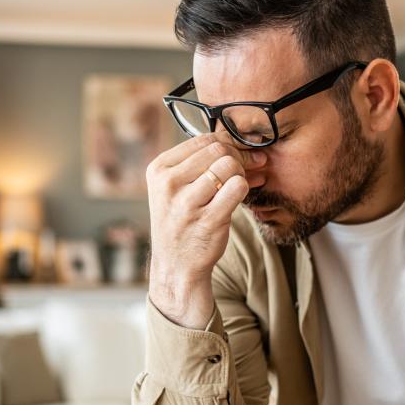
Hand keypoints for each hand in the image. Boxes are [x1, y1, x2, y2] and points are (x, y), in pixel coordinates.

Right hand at [146, 134, 265, 327]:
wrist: (176, 265)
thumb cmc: (180, 221)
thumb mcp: (174, 188)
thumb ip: (198, 162)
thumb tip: (240, 139)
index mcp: (159, 169)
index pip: (203, 139)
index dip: (227, 143)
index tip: (238, 154)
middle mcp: (169, 183)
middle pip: (218, 149)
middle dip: (238, 156)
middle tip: (245, 169)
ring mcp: (187, 203)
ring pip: (229, 165)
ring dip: (241, 173)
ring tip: (236, 185)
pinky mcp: (208, 220)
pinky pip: (238, 187)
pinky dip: (244, 189)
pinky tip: (237, 199)